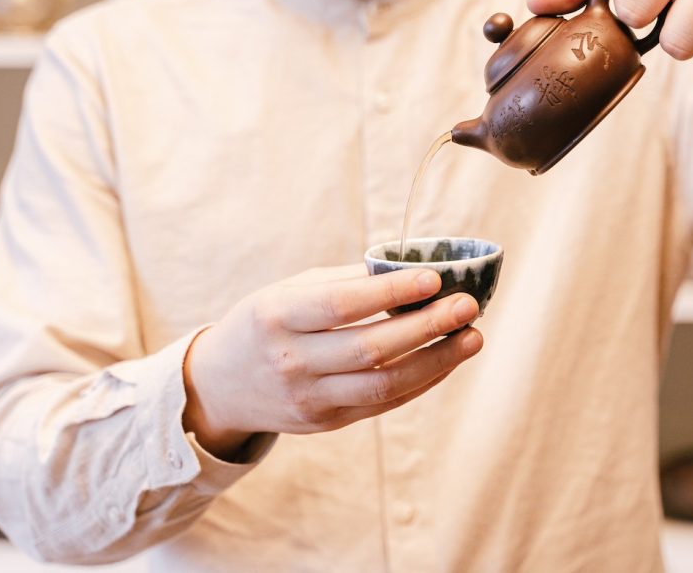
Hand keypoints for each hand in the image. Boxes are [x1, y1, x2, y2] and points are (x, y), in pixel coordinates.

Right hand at [182, 265, 482, 456]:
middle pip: (370, 349)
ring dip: (436, 361)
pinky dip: (421, 381)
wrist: (221, 386)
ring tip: (472, 337)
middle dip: (426, 327)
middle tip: (468, 305)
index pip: (341, 306)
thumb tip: (411, 269)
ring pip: (384, 386)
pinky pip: (383, 404)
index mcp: (278, 316)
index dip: (390, 292)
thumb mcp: (290, 291)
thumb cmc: (267, 322)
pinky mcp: (326, 423)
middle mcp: (292, 361)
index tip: (434, 277)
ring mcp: (309, 399)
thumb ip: (345, 283)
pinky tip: (447, 359)